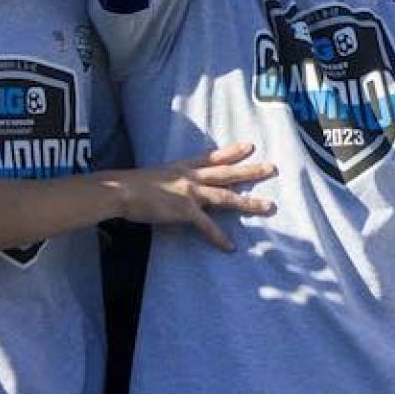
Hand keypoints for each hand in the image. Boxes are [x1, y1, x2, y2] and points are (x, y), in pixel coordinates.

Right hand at [110, 143, 276, 251]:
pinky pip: (207, 226)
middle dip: (251, 170)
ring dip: (249, 203)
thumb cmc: (131, 186)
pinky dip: (219, 238)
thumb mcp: (156, 176)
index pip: (213, 157)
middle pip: (227, 173)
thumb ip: (170, 182)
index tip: (250, 146)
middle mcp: (191, 177)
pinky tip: (230, 247)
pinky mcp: (185, 210)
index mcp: (183, 167)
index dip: (232, 152)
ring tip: (269, 207)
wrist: (122, 190)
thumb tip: (174, 192)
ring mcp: (190, 193)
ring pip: (226, 197)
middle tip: (272, 167)